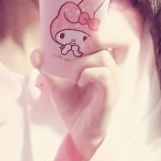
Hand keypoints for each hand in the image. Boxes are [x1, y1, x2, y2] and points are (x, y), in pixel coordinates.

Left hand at [33, 33, 127, 160]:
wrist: (78, 134)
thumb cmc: (74, 106)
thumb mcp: (57, 83)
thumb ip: (48, 67)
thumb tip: (37, 53)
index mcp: (106, 64)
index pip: (116, 37)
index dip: (104, 27)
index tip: (81, 27)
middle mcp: (115, 71)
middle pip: (123, 40)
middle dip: (101, 36)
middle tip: (81, 45)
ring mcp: (115, 83)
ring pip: (103, 57)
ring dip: (81, 62)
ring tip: (71, 76)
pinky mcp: (111, 96)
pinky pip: (103, 74)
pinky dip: (87, 74)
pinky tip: (78, 83)